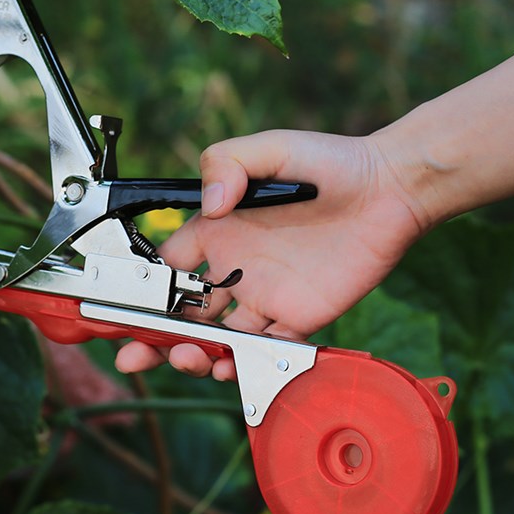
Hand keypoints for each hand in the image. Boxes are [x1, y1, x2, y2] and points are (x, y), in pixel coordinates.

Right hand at [115, 129, 425, 380]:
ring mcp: (265, 295)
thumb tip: (211, 208)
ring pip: (218, 337)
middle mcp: (235, 267)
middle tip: (137, 357)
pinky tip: (229, 367)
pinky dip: (244, 364)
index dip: (141, 287)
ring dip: (195, 353)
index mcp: (217, 231)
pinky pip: (266, 349)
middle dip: (154, 336)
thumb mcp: (269, 147)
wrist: (390, 189)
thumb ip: (227, 164)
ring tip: (189, 359)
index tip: (123, 309)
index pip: (166, 265)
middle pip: (181, 311)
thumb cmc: (328, 161)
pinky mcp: (299, 316)